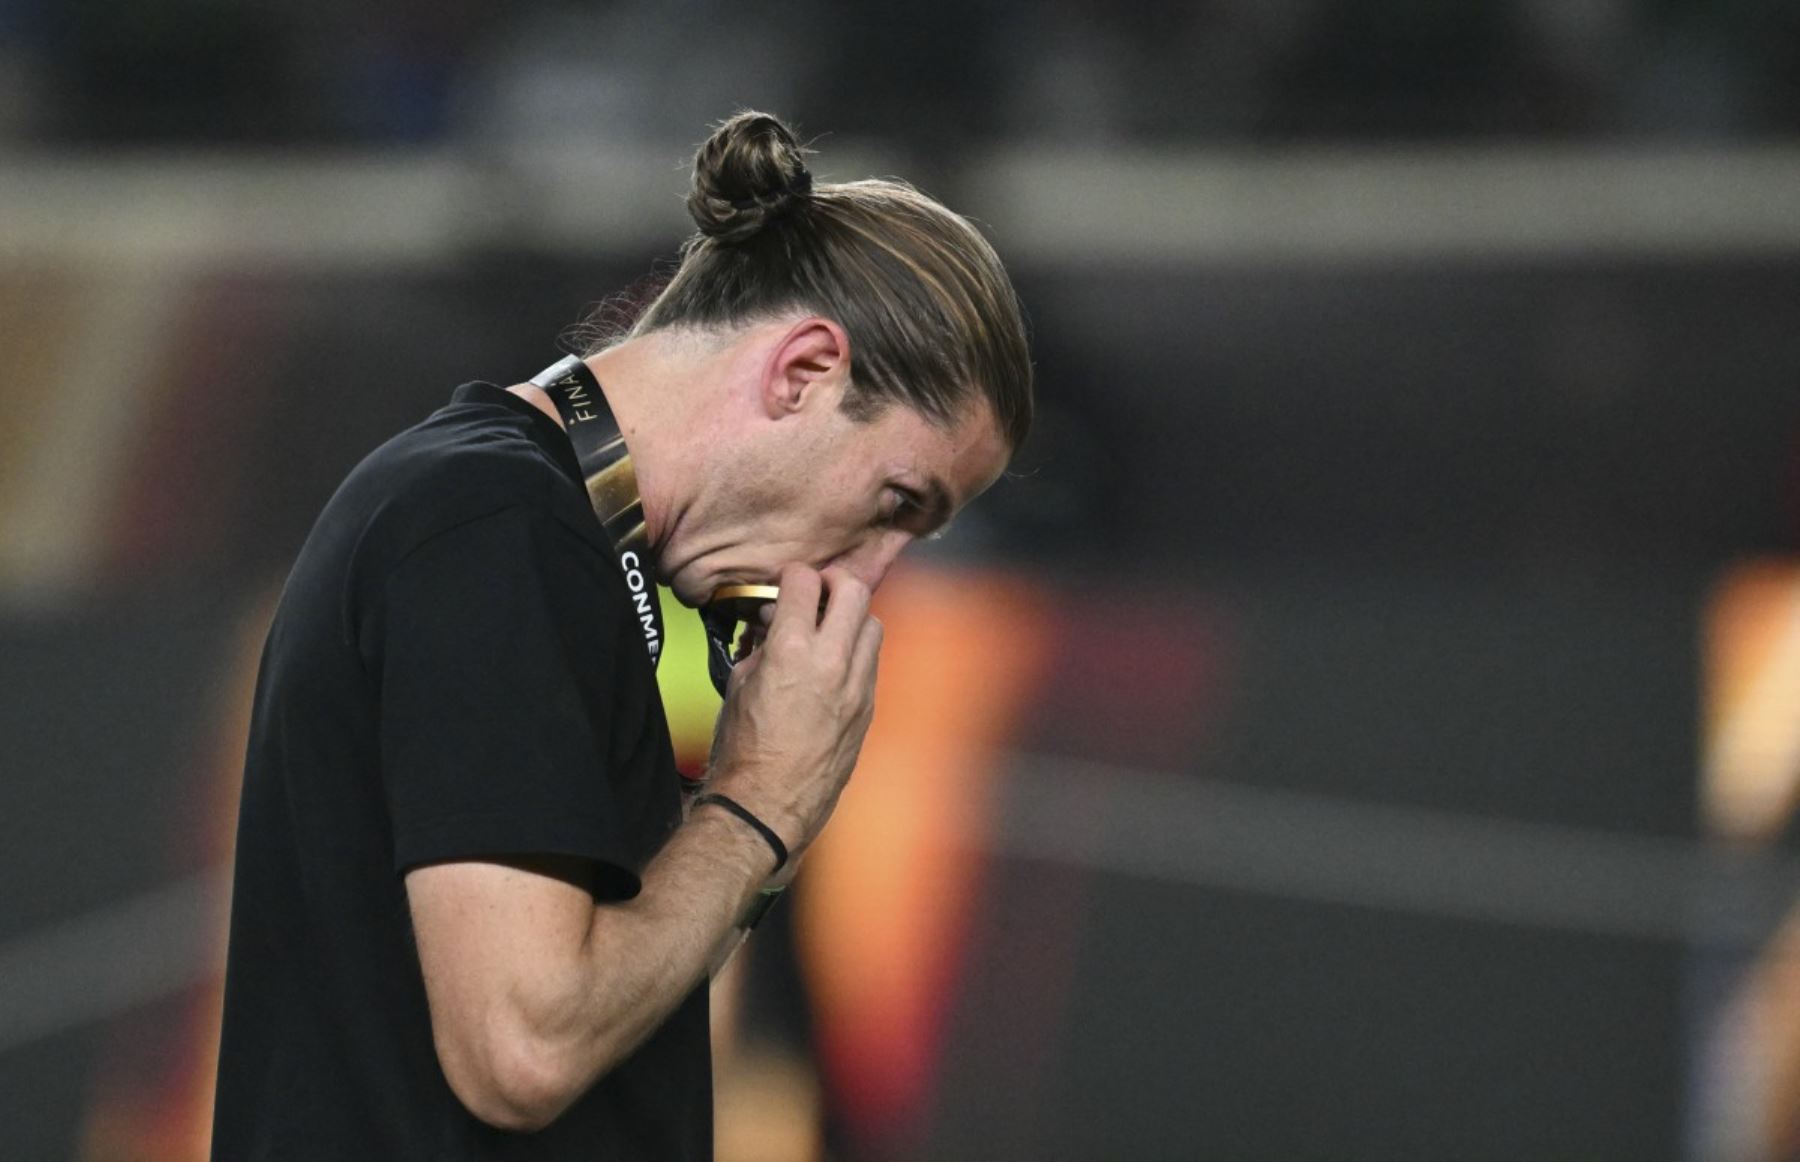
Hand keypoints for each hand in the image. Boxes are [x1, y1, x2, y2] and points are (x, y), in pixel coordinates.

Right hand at [703, 564, 881, 859]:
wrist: (768, 804)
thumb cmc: (743, 749)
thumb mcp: (738, 685)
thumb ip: (761, 647)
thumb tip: (772, 627)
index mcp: (792, 650)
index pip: (805, 582)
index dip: (792, 576)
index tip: (787, 584)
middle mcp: (832, 662)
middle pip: (854, 590)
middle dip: (834, 583)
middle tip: (817, 594)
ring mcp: (857, 686)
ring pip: (873, 624)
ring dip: (852, 618)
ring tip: (828, 631)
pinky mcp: (868, 709)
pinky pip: (872, 662)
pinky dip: (856, 652)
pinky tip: (833, 667)